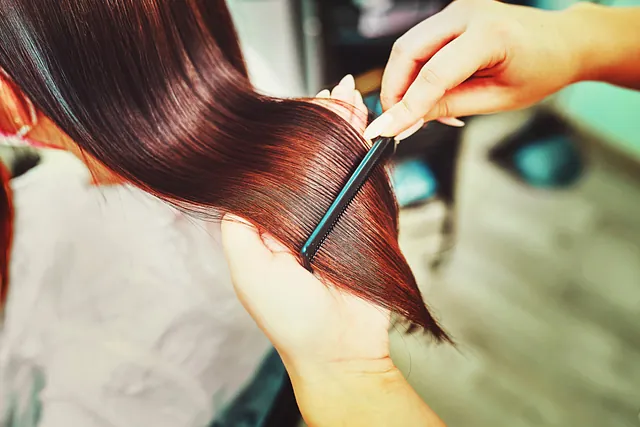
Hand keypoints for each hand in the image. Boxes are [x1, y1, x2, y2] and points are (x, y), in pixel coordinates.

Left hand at [221, 78, 390, 372]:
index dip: (288, 135)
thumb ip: (239, 222)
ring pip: (340, 167)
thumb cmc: (290, 318)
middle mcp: (301, 216)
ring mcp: (335, 219)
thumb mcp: (248, 268)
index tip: (301, 107)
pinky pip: (365, 186)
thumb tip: (241, 174)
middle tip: (336, 94)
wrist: (341, 350)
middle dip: (324, 125)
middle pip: (311, 160)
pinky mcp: (364, 227)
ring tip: (351, 101)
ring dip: (347, 133)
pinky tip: (368, 131)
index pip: (277, 167)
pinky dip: (369, 156)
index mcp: (269, 224)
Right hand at [365, 0, 583, 138]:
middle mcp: (468, 13)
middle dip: (393, 91)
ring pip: (407, 47)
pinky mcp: (451, 15)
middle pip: (407, 52)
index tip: (386, 131)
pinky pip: (419, 45)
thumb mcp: (499, 100)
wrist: (563, 40)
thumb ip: (451, 107)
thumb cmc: (541, 69)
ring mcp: (458, 10)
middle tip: (395, 122)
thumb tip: (410, 121)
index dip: (406, 106)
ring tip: (419, 112)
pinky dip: (415, 72)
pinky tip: (429, 95)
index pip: (433, 74)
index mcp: (489, 35)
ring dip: (402, 83)